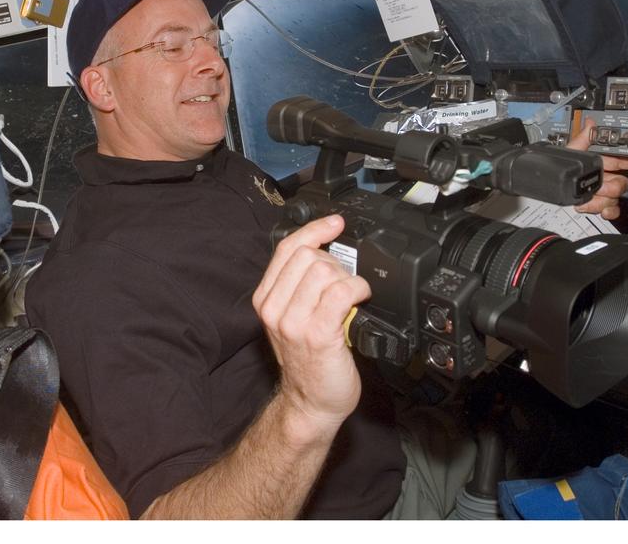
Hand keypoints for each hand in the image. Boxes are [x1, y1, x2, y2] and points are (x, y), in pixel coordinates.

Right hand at [253, 215, 370, 432]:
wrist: (312, 403)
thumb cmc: (308, 361)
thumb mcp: (292, 318)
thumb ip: (298, 286)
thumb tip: (324, 251)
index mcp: (266, 299)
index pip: (287, 248)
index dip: (315, 229)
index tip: (336, 223)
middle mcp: (275, 309)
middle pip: (309, 256)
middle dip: (336, 262)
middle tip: (345, 283)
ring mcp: (294, 322)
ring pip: (325, 271)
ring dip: (348, 278)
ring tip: (352, 296)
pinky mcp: (318, 334)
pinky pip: (342, 292)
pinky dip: (358, 289)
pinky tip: (361, 298)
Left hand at [566, 119, 627, 220]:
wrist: (548, 188)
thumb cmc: (560, 168)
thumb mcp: (570, 152)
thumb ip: (583, 139)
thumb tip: (590, 124)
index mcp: (600, 163)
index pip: (624, 161)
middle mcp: (603, 178)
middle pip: (622, 184)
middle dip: (611, 187)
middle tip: (599, 188)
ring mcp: (601, 193)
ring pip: (615, 198)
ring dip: (602, 200)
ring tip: (588, 199)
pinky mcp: (598, 206)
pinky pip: (612, 210)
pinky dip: (607, 211)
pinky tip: (599, 209)